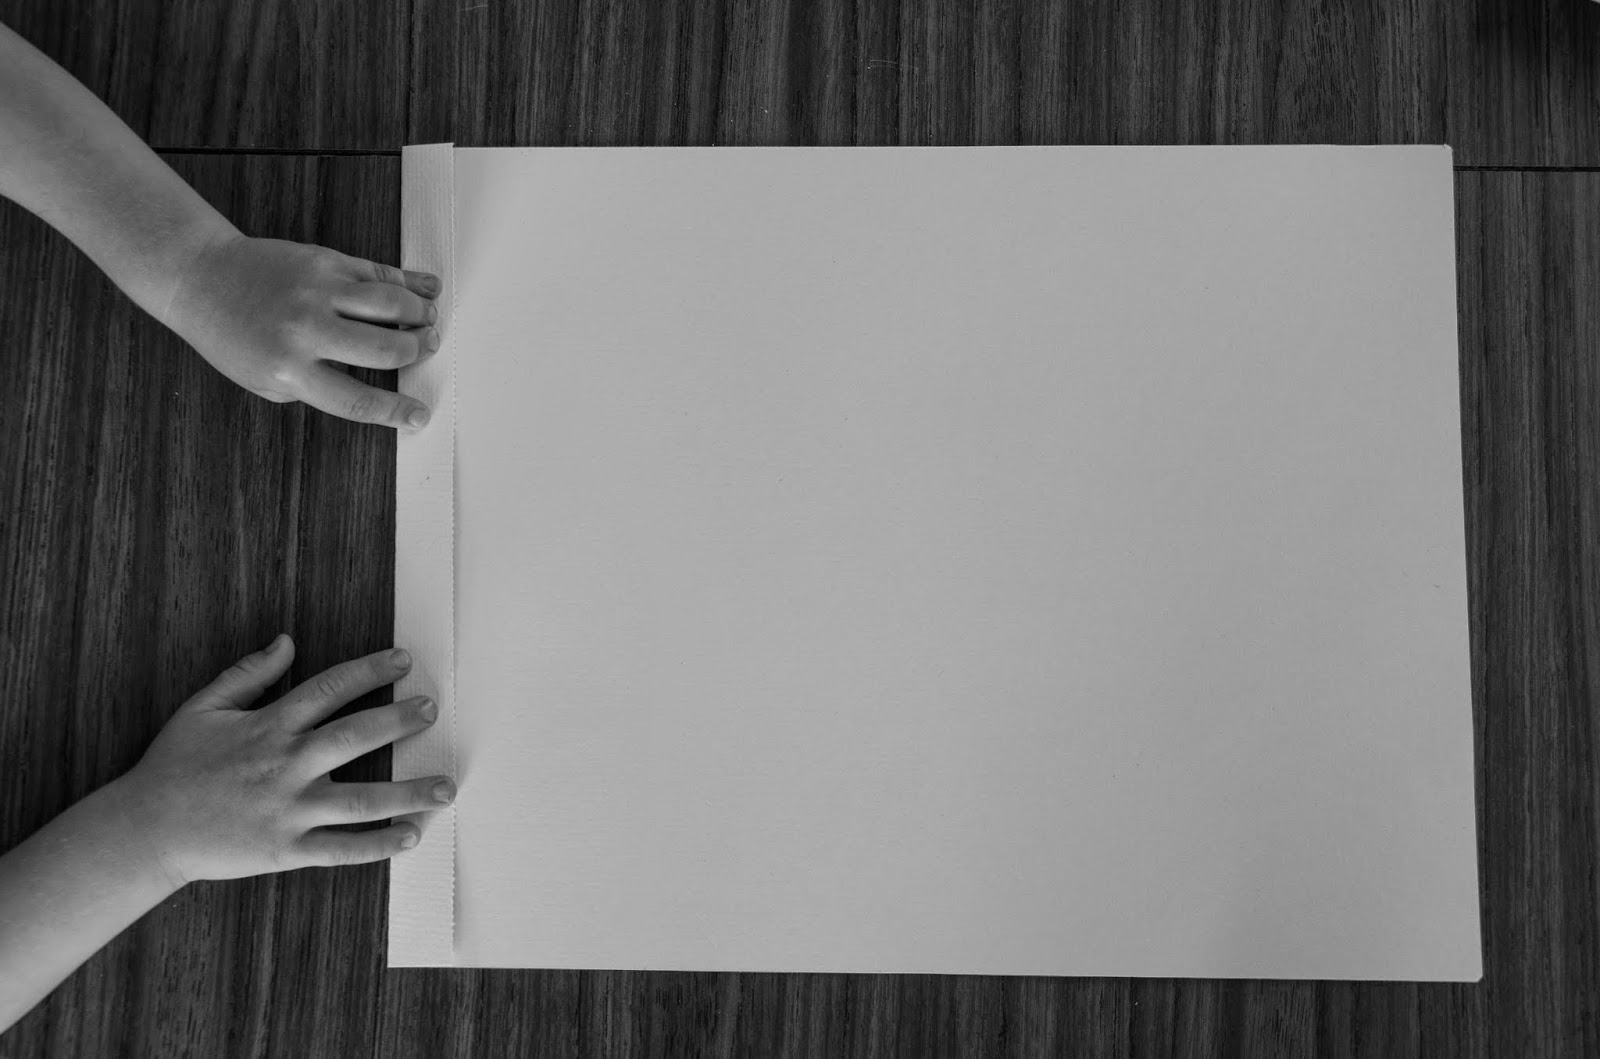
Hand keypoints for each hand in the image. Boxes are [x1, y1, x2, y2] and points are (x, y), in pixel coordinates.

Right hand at [115, 635, 455, 884]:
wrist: (145, 830)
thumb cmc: (174, 765)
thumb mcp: (203, 708)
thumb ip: (248, 673)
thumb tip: (287, 641)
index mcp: (269, 727)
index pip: (330, 689)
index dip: (370, 671)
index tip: (404, 660)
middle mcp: (286, 766)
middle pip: (355, 737)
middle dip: (399, 721)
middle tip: (432, 709)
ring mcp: (289, 811)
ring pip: (362, 800)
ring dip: (409, 792)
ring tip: (447, 786)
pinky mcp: (286, 850)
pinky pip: (341, 850)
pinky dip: (378, 845)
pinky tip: (411, 836)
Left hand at [162, 233, 441, 428]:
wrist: (201, 279)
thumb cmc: (233, 336)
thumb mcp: (268, 381)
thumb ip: (320, 387)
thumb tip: (377, 388)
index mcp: (289, 370)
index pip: (358, 400)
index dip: (396, 411)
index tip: (418, 414)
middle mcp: (305, 330)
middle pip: (385, 348)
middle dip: (417, 352)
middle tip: (427, 349)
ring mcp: (316, 291)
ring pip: (391, 303)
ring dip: (419, 314)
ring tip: (428, 321)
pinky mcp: (323, 260)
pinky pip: (377, 271)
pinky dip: (408, 280)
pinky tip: (425, 288)